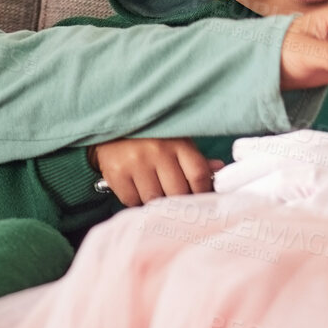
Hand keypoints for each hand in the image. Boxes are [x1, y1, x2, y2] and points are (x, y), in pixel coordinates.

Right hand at [89, 138, 221, 207]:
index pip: (198, 175)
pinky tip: (137, 190)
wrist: (109, 123)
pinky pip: (132, 201)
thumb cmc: (148, 135)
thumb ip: (195, 158)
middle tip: (177, 203)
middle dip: (179, 202)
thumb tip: (218, 170)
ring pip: (155, 200)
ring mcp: (136, 163)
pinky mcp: (117, 173)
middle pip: (178, 193)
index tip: (200, 199)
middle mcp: (157, 152)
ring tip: (155, 194)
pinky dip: (136, 201)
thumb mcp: (175, 139)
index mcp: (177, 143)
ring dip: (156, 203)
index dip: (202, 192)